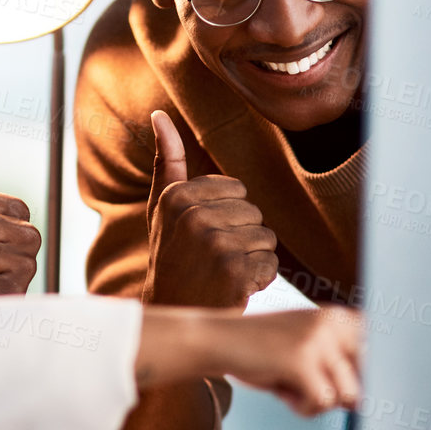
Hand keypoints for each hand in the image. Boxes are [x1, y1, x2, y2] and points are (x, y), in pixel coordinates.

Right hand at [143, 111, 277, 307]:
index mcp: (176, 196)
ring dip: (252, 259)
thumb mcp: (162, 210)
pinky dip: (259, 280)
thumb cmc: (171, 259)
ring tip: (223, 273)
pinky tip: (233, 288)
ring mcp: (213, 244)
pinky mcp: (234, 271)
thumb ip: (167, 162)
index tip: (202, 236)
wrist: (171, 314)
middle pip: (254, 212)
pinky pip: (271, 264)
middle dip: (242, 237)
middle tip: (213, 259)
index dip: (228, 215)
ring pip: (266, 237)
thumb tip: (159, 115)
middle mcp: (192, 216)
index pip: (237, 190)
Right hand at [217, 307, 362, 416]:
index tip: (354, 391)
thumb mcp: (307, 344)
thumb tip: (371, 401)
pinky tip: (284, 394)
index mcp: (340, 316)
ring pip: (349, 395)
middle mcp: (335, 323)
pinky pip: (321, 402)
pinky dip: (303, 408)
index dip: (371, 379)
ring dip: (321, 402)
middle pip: (370, 379)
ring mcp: (319, 341)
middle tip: (313, 390)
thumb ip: (339, 362)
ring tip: (294, 390)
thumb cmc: (262, 349)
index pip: (382, 355)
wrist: (218, 339)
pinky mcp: (301, 361)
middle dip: (345, 393)